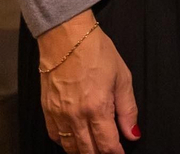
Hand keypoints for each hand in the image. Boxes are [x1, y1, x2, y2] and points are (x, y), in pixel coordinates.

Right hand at [36, 10, 138, 152]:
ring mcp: (58, 114)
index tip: (121, 153)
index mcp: (97, 108)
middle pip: (88, 151)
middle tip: (109, 150)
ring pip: (70, 148)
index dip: (116, 153)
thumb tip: (133, 134)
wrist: (66, 37)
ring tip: (94, 147)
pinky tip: (75, 139)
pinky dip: (66, 143)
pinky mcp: (46, 110)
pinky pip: (55, 137)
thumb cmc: (97, 52)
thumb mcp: (122, 77)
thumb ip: (128, 110)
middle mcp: (75, 116)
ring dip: (84, 151)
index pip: (107, 145)